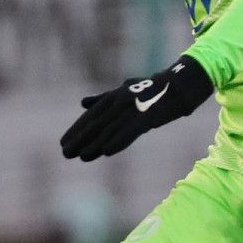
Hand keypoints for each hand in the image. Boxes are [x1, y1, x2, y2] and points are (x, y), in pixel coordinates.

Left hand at [60, 55, 212, 161]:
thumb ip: (102, 98)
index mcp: (113, 97)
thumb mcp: (124, 91)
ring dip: (94, 144)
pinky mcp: (148, 116)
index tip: (63, 143)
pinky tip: (106, 152)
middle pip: (96, 124)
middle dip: (80, 139)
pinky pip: (130, 131)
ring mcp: (133, 108)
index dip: (76, 130)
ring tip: (82, 157)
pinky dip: (118, 141)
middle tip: (65, 153)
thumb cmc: (152, 89)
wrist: (180, 86)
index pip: (90, 117)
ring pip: (110, 129)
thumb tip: (82, 103)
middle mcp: (120, 101)